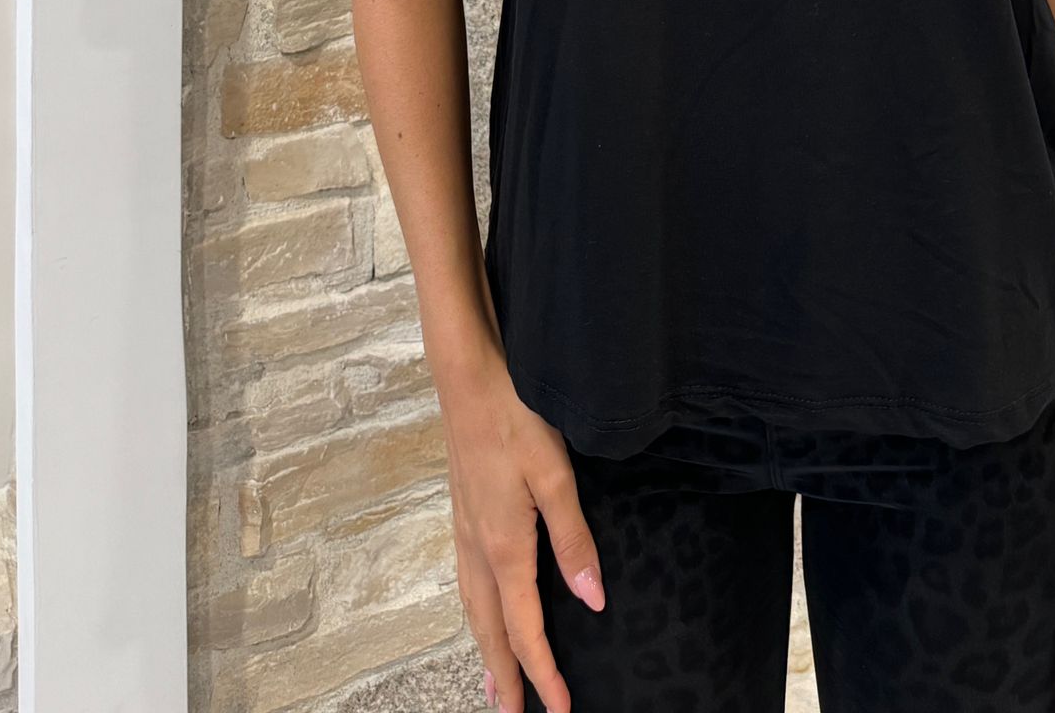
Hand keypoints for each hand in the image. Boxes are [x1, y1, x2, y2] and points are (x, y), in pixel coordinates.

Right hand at [435, 342, 605, 712]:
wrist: (467, 376)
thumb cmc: (515, 417)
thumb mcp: (554, 475)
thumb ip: (574, 540)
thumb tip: (592, 600)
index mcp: (504, 547)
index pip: (524, 628)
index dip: (543, 673)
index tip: (561, 709)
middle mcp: (478, 547)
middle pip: (490, 629)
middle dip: (504, 676)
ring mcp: (464, 530)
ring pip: (473, 608)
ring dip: (486, 649)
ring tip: (494, 681)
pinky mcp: (462, 511)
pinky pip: (467, 582)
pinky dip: (475, 612)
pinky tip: (482, 608)